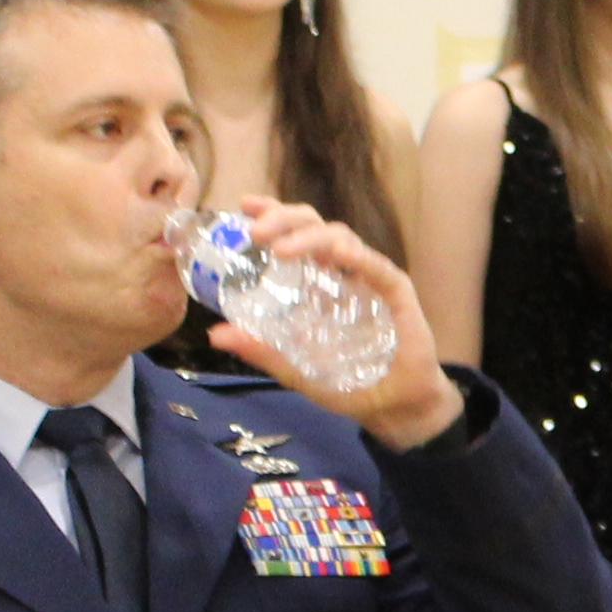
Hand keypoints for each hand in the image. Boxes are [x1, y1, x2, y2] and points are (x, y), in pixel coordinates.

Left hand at [216, 203, 458, 446]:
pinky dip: (358, 256)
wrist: (394, 407)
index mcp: (316, 281)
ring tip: (282, 249)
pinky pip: (377, 267)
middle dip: (283, 220)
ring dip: (309, 238)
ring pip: (340, 238)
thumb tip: (215, 334)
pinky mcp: (396, 292)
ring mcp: (369, 278)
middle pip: (314, 225)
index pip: (294, 234)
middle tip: (256, 232)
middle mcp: (341, 271)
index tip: (245, 205)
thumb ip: (261, 350)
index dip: (272, 214)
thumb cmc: (350, 383)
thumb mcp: (295, 368)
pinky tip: (340, 253)